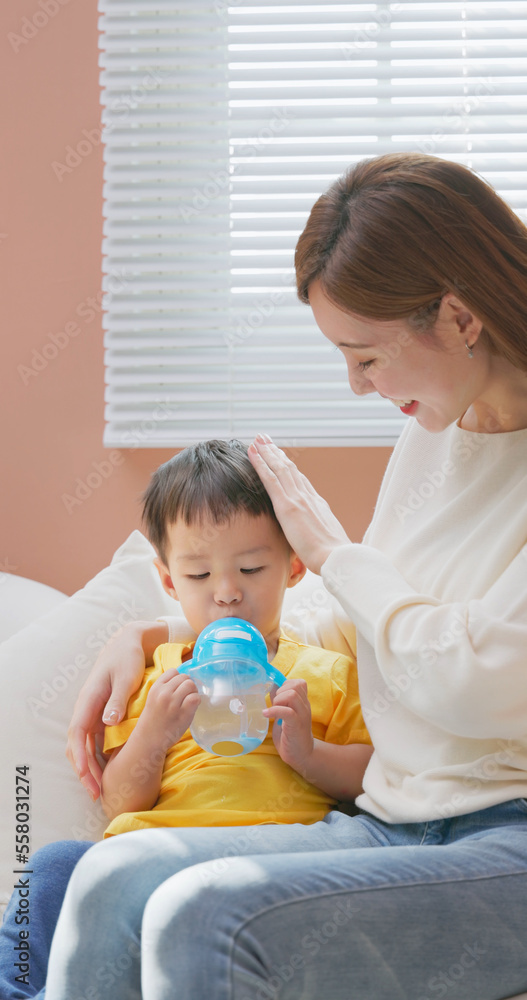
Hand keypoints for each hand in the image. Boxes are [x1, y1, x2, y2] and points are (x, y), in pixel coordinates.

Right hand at [66, 619, 168, 799]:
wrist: (127, 642)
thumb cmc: (127, 658)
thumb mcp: (126, 678)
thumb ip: (118, 700)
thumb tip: (108, 723)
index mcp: (89, 700)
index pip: (78, 733)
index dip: (80, 756)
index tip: (86, 775)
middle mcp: (86, 708)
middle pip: (77, 744)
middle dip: (83, 769)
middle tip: (95, 792)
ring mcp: (92, 711)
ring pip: (84, 744)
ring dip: (89, 766)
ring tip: (98, 787)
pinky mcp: (100, 713)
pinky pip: (94, 739)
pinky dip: (96, 756)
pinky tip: (105, 769)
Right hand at [141, 669, 199, 750]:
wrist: (149, 740)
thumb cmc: (153, 720)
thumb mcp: (154, 699)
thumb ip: (165, 688)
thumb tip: (185, 679)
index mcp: (156, 688)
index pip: (173, 671)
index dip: (178, 679)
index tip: (178, 688)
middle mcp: (164, 694)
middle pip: (184, 677)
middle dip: (188, 684)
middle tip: (186, 696)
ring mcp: (173, 704)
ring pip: (191, 685)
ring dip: (193, 691)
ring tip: (189, 701)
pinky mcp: (183, 714)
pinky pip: (195, 698)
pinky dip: (196, 701)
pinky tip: (192, 707)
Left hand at [247, 434, 350, 572]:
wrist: (337, 558)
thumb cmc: (333, 557)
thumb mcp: (326, 541)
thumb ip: (317, 534)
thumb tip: (313, 539)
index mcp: (318, 505)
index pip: (300, 481)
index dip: (289, 467)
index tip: (281, 456)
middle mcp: (308, 497)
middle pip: (290, 469)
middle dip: (277, 453)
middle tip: (266, 440)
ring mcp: (298, 499)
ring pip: (279, 469)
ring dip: (267, 452)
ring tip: (258, 439)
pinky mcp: (288, 506)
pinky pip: (270, 479)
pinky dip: (260, 464)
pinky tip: (252, 453)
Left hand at [263, 678, 313, 774]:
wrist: (301, 755)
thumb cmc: (291, 735)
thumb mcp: (285, 714)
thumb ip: (280, 701)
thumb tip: (271, 687)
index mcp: (302, 703)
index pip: (299, 683)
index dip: (286, 685)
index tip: (278, 696)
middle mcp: (304, 706)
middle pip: (295, 685)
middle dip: (281, 691)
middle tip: (275, 704)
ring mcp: (302, 715)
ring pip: (292, 695)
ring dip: (278, 700)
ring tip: (272, 710)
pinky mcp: (296, 725)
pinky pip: (287, 711)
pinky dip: (274, 710)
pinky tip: (266, 714)